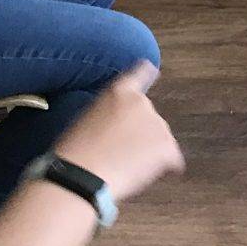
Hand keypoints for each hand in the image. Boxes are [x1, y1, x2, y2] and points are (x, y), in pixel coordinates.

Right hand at [49, 62, 182, 203]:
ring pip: (160, 139)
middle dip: (141, 133)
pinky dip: (165, 167)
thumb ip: (109, 115)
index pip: (140, 73)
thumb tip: (118, 127)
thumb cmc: (73, 153)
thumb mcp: (86, 121)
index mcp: (118, 92)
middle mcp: (142, 102)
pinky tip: (143, 175)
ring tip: (125, 167)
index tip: (152, 70)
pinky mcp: (167, 145)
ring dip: (150, 151)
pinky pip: (173, 159)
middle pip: (150, 118)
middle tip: (121, 153)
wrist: (80, 175)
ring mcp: (157, 123)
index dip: (147, 72)